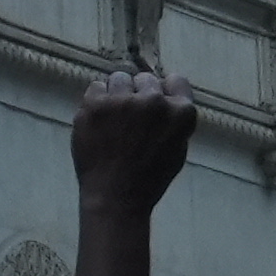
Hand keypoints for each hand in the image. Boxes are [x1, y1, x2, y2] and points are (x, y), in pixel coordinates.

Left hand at [70, 63, 202, 213]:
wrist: (115, 197)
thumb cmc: (149, 179)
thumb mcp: (177, 149)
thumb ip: (174, 119)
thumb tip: (165, 97)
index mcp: (180, 112)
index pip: (176, 80)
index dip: (165, 91)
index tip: (155, 102)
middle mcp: (154, 100)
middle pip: (145, 79)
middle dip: (139, 94)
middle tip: (130, 118)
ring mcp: (122, 100)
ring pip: (119, 79)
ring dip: (117, 94)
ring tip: (113, 118)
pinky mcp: (95, 104)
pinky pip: (96, 87)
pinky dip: (97, 101)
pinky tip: (99, 120)